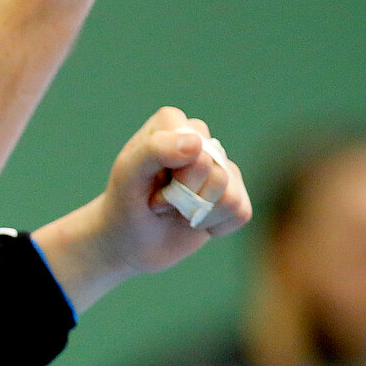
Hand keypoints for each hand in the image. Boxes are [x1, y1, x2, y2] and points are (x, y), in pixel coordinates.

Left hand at [33, 106, 251, 312]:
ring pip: (230, 195)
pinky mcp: (235, 195)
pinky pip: (241, 213)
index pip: (195, 145)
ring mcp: (221, 167)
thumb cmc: (124, 204)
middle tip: (158, 201)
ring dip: (196, 215)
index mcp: (171, 123)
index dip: (174, 173)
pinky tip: (193, 222)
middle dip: (183, 196)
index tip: (147, 183)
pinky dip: (213, 227)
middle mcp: (200, 139)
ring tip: (175, 211)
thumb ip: (153, 151)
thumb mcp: (127, 176)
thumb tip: (195, 143)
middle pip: (215, 171)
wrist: (128, 243)